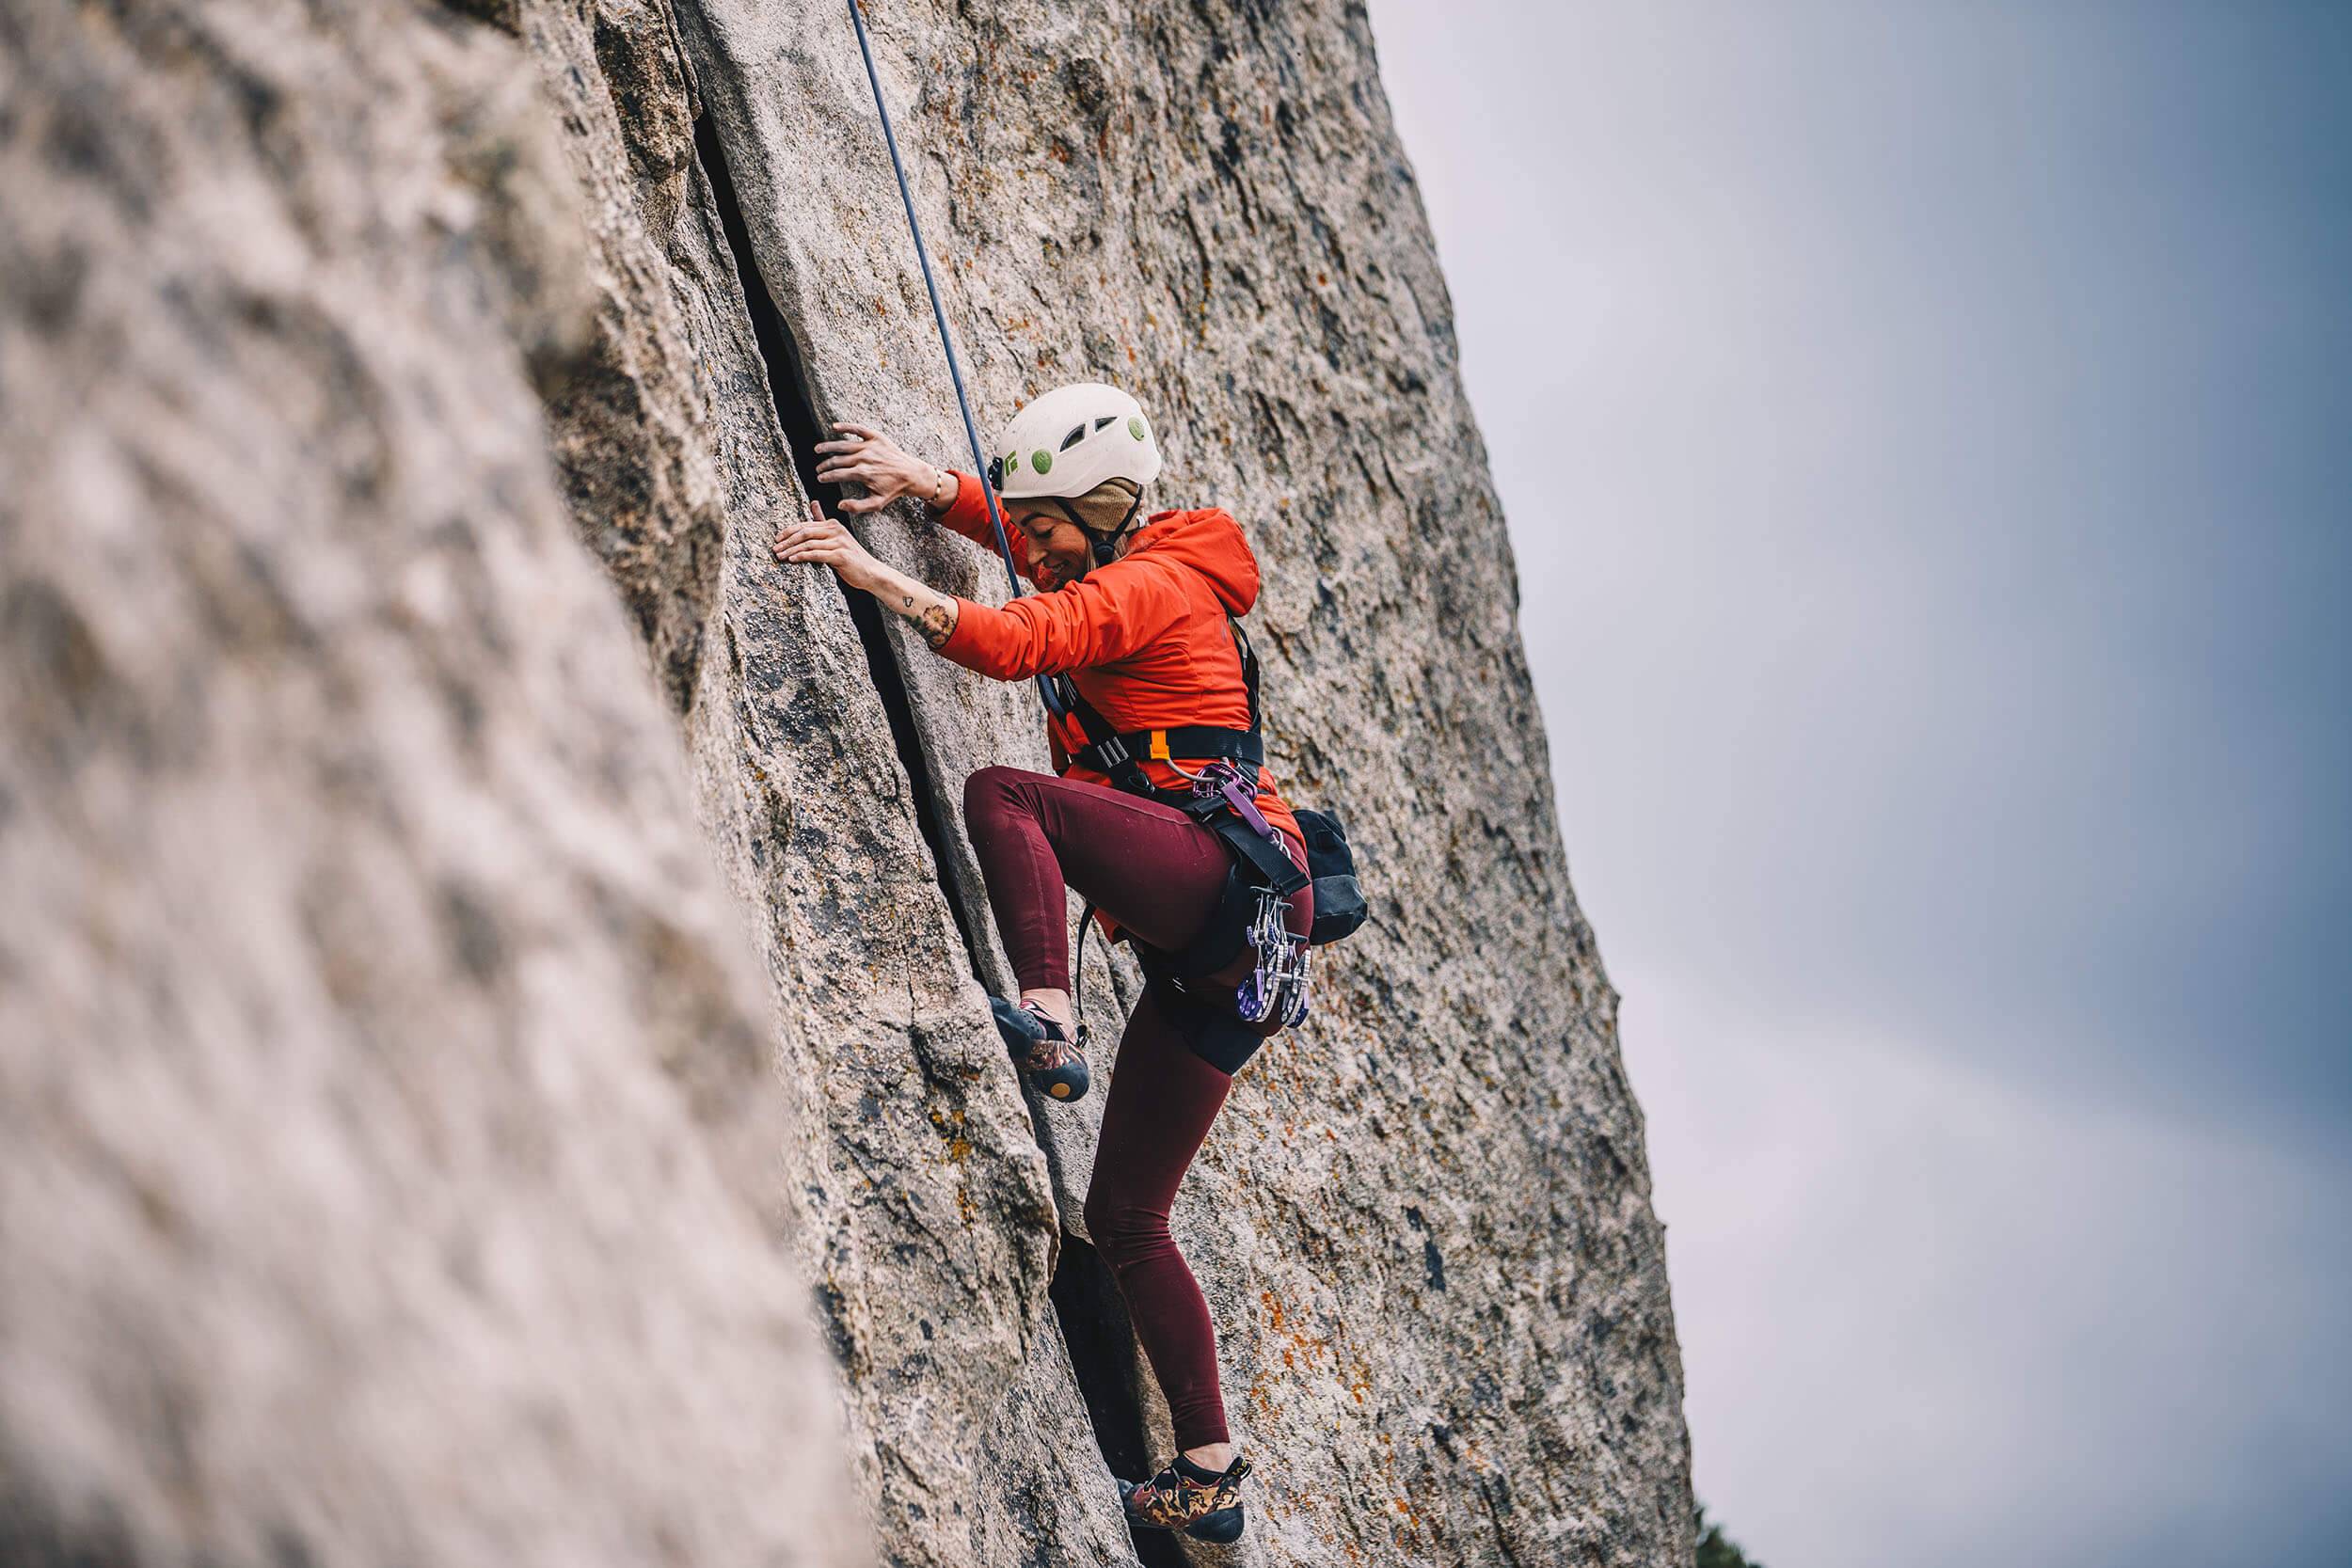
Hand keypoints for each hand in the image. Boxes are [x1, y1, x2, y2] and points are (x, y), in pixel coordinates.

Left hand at [773, 500, 882, 589]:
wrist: (871, 572)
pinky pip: (816, 555)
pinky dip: (803, 557)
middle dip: (787, 541)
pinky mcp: (840, 555)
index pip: (805, 525)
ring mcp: (839, 542)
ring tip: (780, 556)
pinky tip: (793, 560)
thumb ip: (822, 522)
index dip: (788, 531)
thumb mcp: (837, 537)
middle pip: (805, 532)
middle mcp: (836, 530)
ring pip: (808, 544)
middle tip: (775, 549)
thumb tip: (813, 502)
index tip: (776, 539)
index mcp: (833, 525)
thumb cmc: (851, 557)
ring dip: (791, 551)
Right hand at [813, 421, 943, 513]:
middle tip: (818, 469)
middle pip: (837, 460)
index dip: (826, 477)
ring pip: (842, 444)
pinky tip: (834, 427)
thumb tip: (839, 505)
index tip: (819, 479)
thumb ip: (857, 507)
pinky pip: (857, 429)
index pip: (837, 474)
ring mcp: (869, 446)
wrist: (911, 474)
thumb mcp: (877, 503)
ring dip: (828, 447)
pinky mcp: (876, 437)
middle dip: (825, 465)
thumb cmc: (893, 489)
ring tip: (818, 449)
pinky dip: (845, 427)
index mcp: (862, 473)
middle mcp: (864, 458)